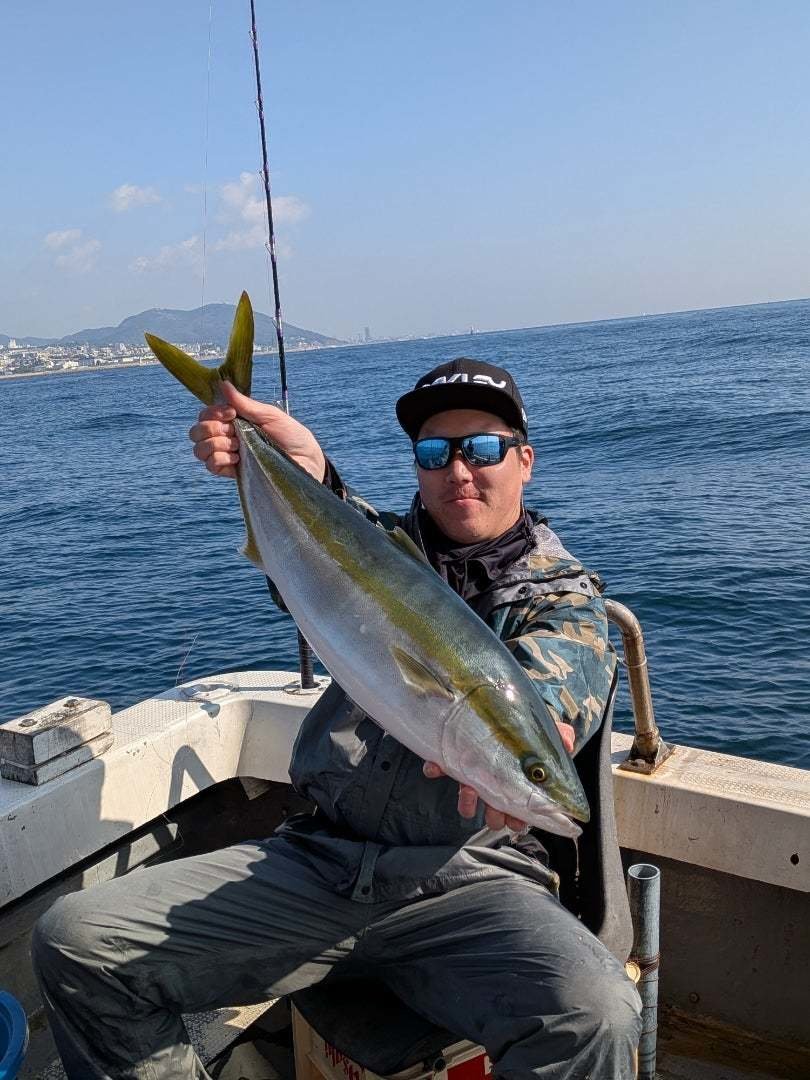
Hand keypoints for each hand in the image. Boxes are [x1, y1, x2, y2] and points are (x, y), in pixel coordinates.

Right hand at [188, 382, 325, 481]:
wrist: (306, 460)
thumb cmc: (292, 435)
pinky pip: (211, 466)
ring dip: (216, 444)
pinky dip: (221, 459)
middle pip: (196, 433)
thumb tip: (222, 383)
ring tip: (238, 446)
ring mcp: (228, 456)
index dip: (212, 413)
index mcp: (234, 421)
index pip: (205, 415)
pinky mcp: (233, 473)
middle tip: (232, 430)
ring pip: (199, 450)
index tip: (231, 413)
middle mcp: (227, 437)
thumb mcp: (269, 415)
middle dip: (210, 428)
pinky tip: (238, 458)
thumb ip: (244, 403)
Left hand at [422, 721, 574, 832]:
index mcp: (516, 776)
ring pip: (467, 794)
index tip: (518, 823)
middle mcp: (493, 775)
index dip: (519, 817)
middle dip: (494, 814)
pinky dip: (435, 768)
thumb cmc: (523, 718)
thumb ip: (560, 736)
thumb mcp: (544, 727)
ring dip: (467, 799)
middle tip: (496, 816)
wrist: (496, 694)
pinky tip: (435, 768)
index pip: (520, 803)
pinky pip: (438, 765)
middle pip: (493, 805)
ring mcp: (471, 765)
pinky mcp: (449, 752)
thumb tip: (569, 744)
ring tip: (469, 792)